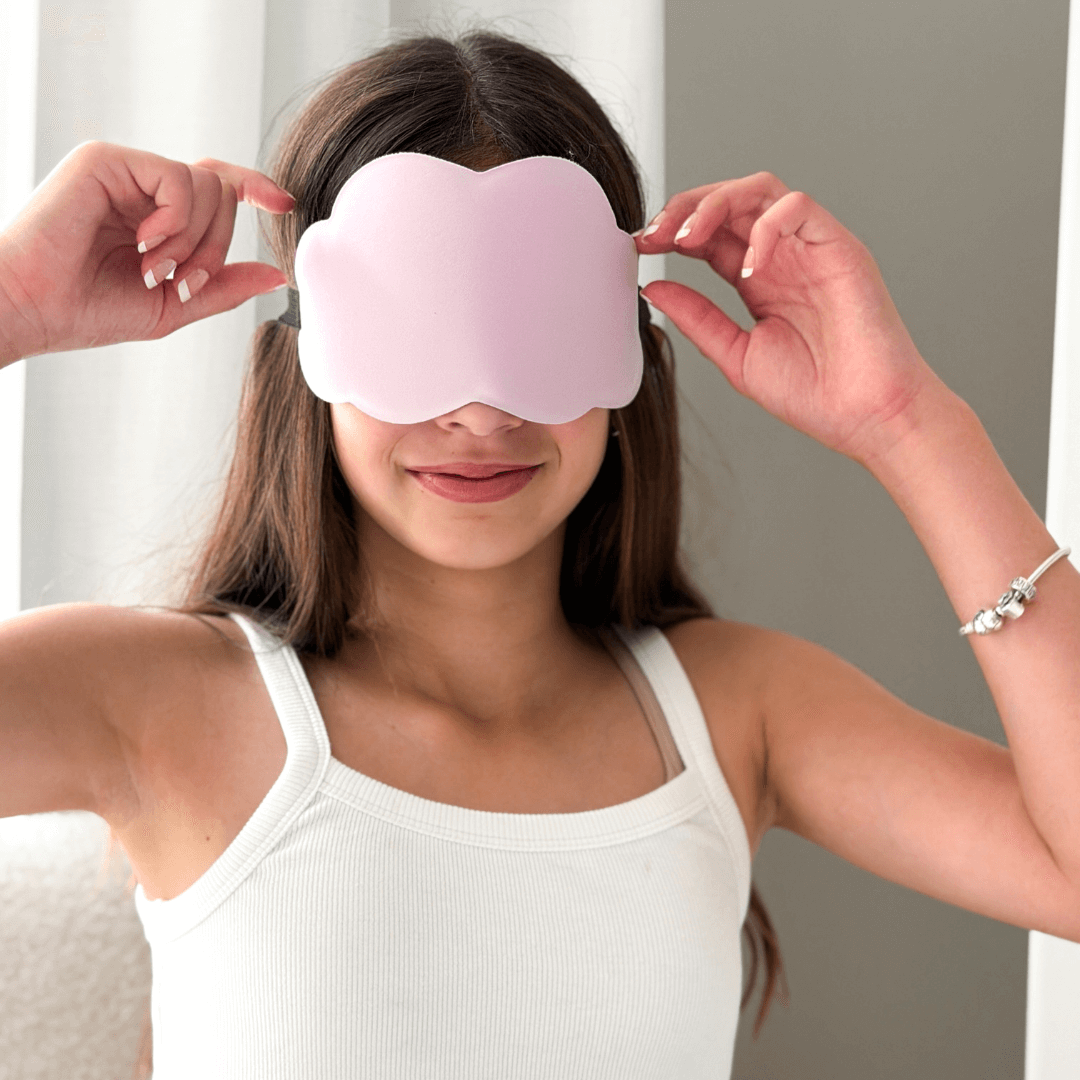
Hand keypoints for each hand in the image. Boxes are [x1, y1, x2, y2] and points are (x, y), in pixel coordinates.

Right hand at [0, 140, 293, 360]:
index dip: (255, 188)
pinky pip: (177, 177)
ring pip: (206, 184)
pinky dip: (176, 219)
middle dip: (217, 246)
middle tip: (184, 280)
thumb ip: (224, 287)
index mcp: (158, 215)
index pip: (218, 186)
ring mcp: (125, 169)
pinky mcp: (105, 160)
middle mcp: (143, 187)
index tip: (285, 203)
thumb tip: (277, 274)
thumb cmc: (91, 311)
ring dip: (194, 240)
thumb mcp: (175, 304)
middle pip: (222, 192)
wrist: (35, 310)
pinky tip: (147, 244)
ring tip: (155, 268)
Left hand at [637, 171, 947, 465]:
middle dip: (684, 209)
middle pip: (728, 201)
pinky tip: (746, 266)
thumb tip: (652, 287)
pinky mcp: (839, 247)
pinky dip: (765, 227)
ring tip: (687, 237)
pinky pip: (797, 208)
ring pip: (760, 190)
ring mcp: (810, 248)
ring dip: (715, 204)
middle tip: (654, 235)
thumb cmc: (814, 393)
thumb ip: (697, 318)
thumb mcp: (736, 355)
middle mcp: (782, 256)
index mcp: (757, 278)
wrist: (865, 417)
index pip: (709, 234)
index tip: (640, 247)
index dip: (671, 232)